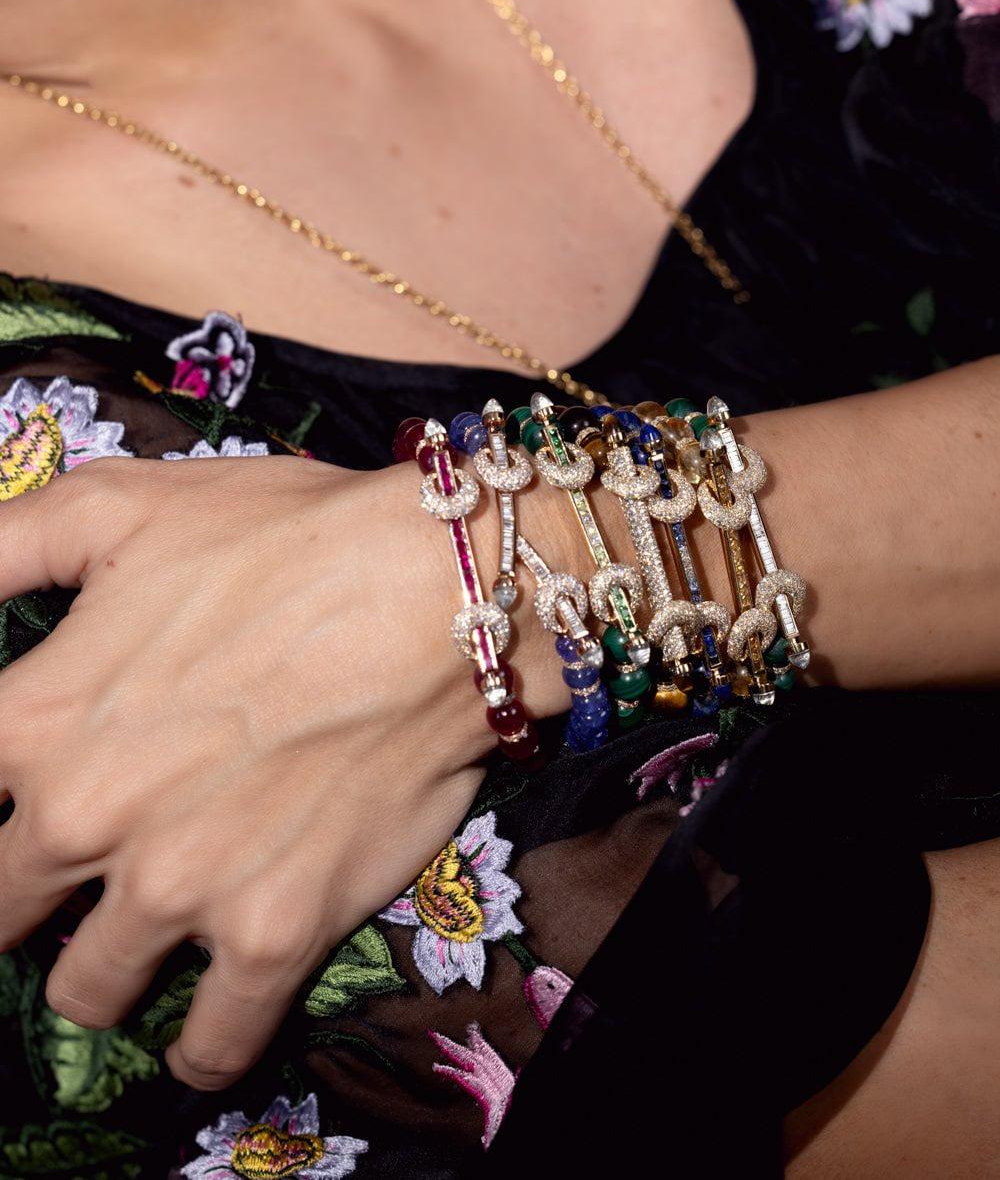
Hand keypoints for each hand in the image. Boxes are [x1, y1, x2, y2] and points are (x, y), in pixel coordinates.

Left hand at [0, 453, 562, 1089]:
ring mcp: (177, 891)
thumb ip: (0, 549)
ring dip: (103, 967)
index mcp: (36, 719)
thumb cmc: (280, 539)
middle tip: (88, 858)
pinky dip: (201, 1047)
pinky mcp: (271, 934)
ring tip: (144, 930)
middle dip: (33, 888)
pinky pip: (211, 1046)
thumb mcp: (120, 506)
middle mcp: (83, 820)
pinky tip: (205, 1022)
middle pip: (3, 908)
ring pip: (87, 990)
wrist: (436, 593)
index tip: (22, 799)